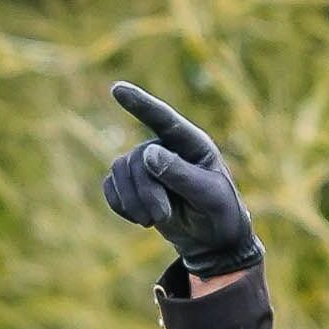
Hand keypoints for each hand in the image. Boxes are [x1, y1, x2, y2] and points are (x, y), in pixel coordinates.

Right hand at [103, 83, 263, 284]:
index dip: (140, 103)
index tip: (117, 89)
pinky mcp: (132, 183)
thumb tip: (147, 152)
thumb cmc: (219, 213)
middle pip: (137, 159)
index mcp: (192, 143)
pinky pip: (109, 186)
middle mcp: (166, 147)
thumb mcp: (209, 196)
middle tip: (161, 217)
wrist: (211, 239)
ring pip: (120, 172)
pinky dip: (120, 205)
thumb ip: (181, 174)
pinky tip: (140, 218)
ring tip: (153, 220)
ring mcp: (146, 164)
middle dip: (145, 193)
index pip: (164, 120)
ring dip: (132, 202)